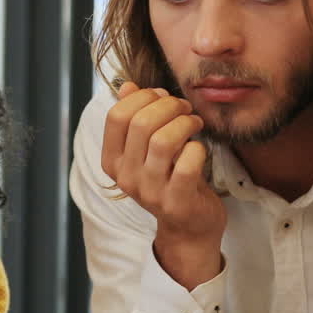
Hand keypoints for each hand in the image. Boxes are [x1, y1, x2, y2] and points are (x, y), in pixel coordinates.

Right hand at [100, 81, 225, 289]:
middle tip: (185, 109)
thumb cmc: (170, 179)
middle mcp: (126, 177)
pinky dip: (198, 148)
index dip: (142, 97)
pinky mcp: (176, 201)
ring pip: (164, 140)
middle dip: (169, 106)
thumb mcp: (147, 149)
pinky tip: (199, 149)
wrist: (188, 227)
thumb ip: (135, 117)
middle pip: (141, 123)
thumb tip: (127, 86)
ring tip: (194, 123)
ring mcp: (150, 191)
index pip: (116, 115)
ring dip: (185, 123)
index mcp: (113, 161)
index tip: (162, 97)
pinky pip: (188, 162)